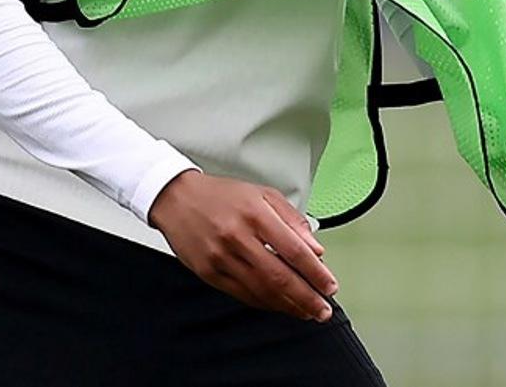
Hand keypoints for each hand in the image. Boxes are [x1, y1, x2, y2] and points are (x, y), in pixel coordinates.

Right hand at [148, 170, 337, 321]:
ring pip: (262, 290)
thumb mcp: (260, 194)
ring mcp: (221, 256)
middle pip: (280, 276)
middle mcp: (237, 236)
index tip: (329, 285)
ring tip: (306, 312)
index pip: (293, 249)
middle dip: (307, 298)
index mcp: (253, 212)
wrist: (176, 198)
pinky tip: (279, 305)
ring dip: (289, 306)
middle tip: (323, 309)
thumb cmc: (220, 195)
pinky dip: (265, 304)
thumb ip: (291, 219)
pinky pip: (243, 295)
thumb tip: (315, 249)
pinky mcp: (208, 272)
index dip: (315, 272)